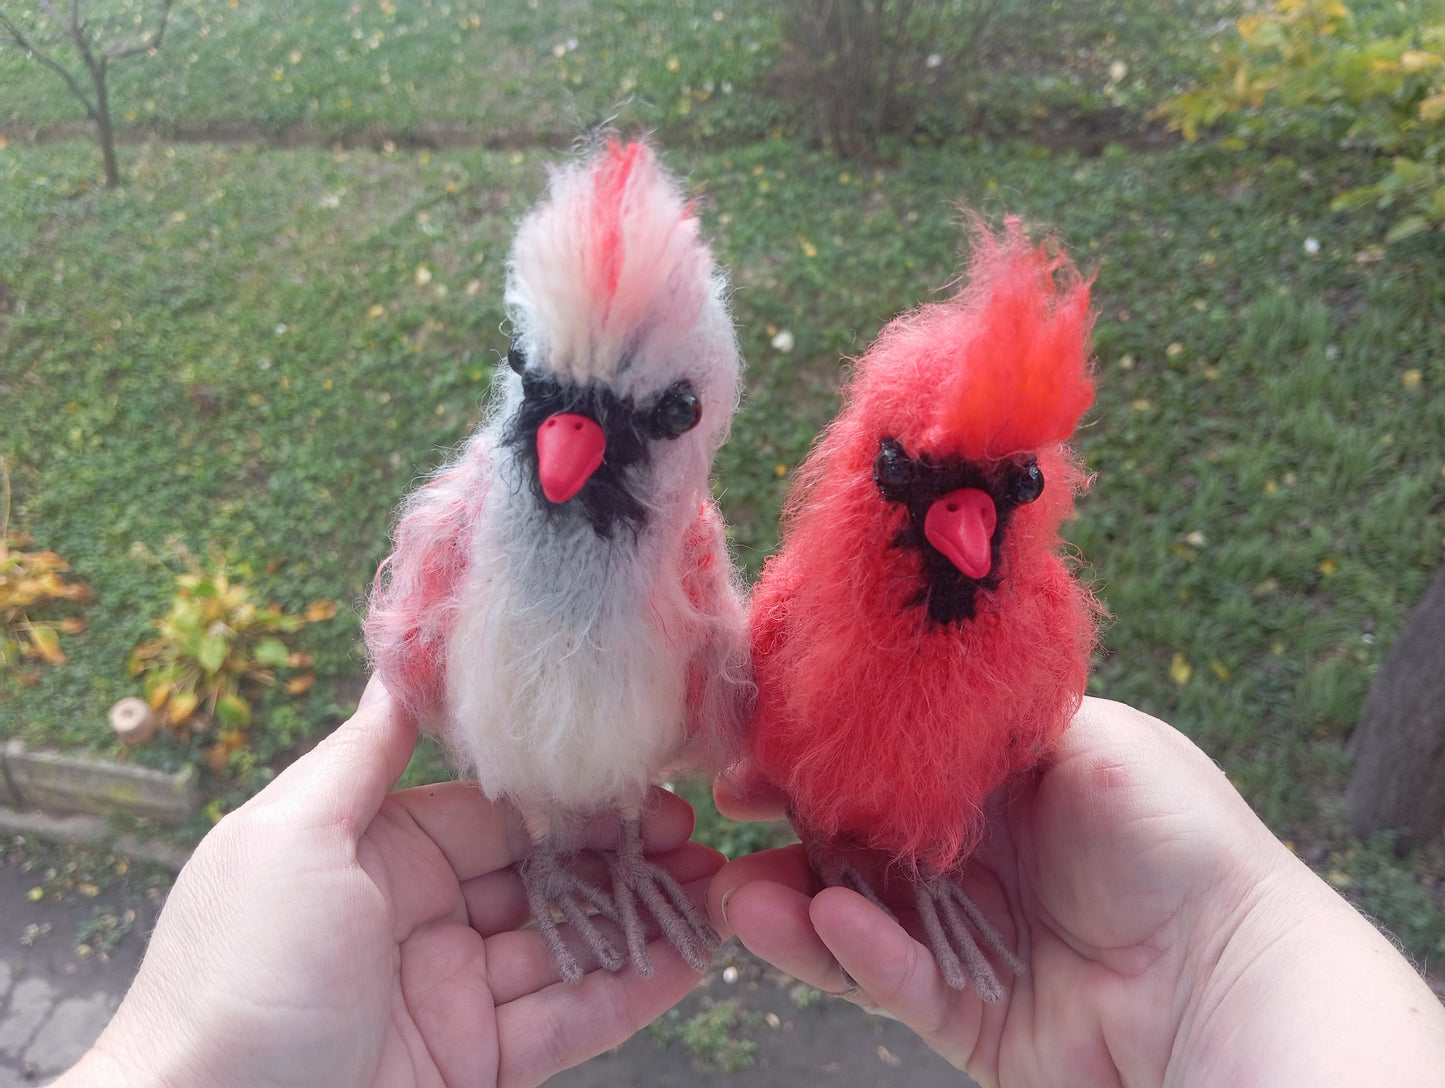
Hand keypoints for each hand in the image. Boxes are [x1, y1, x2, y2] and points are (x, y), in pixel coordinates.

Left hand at [60, 678, 722, 1087]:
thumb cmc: (236, 974)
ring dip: (641, 912)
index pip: (489, 808)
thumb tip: (402, 661)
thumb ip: (363, 755)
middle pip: (540, 873)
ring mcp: (450, 995)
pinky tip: (692, 953)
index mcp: (371, 854)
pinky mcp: (476, 1064)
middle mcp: (416, 918)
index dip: (561, 789)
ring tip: (716, 881)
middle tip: (694, 826)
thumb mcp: (290, 839)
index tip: (633, 764)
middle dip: (618, 849)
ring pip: (566, 943)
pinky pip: (569, 1018)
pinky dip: (634, 986)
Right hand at [710, 697, 1444, 1086]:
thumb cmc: (1174, 836)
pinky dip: (856, 954)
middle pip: (851, 837)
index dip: (819, 744)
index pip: (881, 755)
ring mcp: (960, 935)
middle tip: (726, 809)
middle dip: (784, 824)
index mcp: (991, 781)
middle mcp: (967, 854)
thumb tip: (880, 695)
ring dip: (790, 899)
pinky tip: (825, 923)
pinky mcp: (961, 1010)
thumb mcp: (1084, 739)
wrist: (1233, 972)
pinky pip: (893, 980)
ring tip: (736, 890)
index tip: (759, 734)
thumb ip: (981, 721)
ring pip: (852, 916)